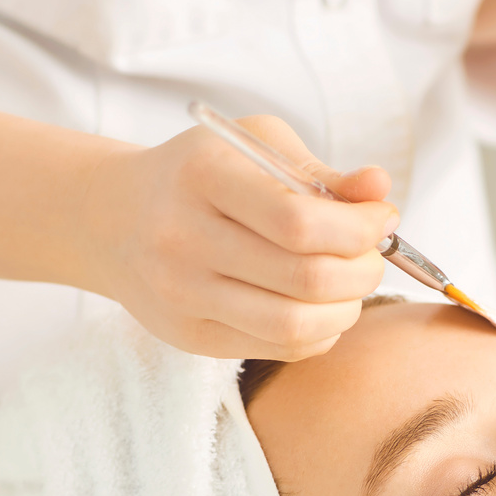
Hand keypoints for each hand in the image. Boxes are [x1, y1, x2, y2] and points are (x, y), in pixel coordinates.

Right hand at [79, 117, 397, 359]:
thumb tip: (380, 190)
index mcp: (203, 177)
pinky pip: (278, 348)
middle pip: (305, 278)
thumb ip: (321, 172)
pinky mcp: (188, 337)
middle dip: (363, 270)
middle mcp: (184, 239)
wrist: (113, 219)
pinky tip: (320, 306)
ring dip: (347, 309)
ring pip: (295, 325)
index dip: (359, 228)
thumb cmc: (200, 175)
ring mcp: (182, 295)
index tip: (382, 218)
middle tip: (372, 256)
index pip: (299, 221)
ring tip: (350, 284)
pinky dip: (319, 332)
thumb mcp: (255, 147)